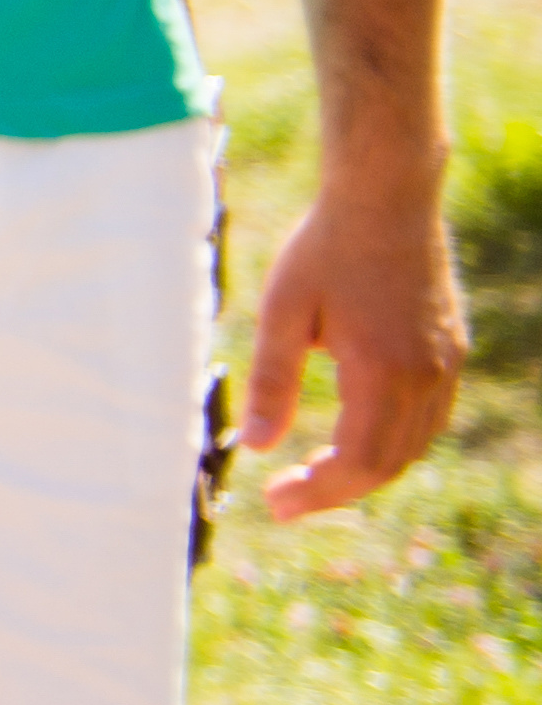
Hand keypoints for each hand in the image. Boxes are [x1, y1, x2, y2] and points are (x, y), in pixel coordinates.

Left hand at [241, 182, 460, 519]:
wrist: (387, 200)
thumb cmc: (326, 249)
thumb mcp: (283, 311)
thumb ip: (273, 381)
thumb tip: (254, 446)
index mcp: (384, 372)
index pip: (359, 462)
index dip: (320, 492)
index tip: (276, 503)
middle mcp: (426, 377)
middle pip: (389, 463)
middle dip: (336, 490)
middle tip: (283, 499)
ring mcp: (446, 365)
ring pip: (414, 445)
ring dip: (366, 469)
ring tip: (314, 474)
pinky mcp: (450, 352)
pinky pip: (429, 418)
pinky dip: (392, 441)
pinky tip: (353, 437)